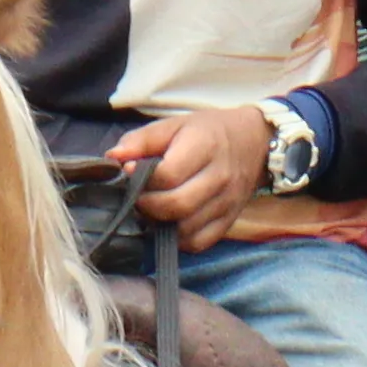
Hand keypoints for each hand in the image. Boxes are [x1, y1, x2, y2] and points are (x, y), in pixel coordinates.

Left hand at [107, 104, 270, 242]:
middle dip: (147, 206)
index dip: (141, 179)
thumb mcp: (175, 124)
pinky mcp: (229, 221)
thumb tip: (113, 159)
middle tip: (137, 197)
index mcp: (205, 147)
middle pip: (177, 206)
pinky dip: (178, 239)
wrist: (254, 142)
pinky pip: (199, 242)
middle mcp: (220, 177)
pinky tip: (169, 223)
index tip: (129, 173)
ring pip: (186, 229)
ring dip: (160, 224)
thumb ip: (142, 140)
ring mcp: (227, 203)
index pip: (168, 175)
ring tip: (151, 209)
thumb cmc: (208, 132)